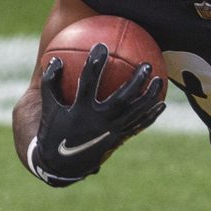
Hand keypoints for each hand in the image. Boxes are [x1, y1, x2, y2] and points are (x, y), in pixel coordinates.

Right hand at [26, 44, 166, 186]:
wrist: (61, 164)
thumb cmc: (53, 130)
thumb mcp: (48, 106)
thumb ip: (50, 82)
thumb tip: (54, 59)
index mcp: (80, 110)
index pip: (88, 83)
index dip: (95, 64)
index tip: (101, 46)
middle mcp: (98, 122)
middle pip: (121, 99)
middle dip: (135, 81)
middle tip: (146, 65)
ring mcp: (110, 132)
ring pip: (135, 113)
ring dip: (149, 96)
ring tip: (159, 80)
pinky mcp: (117, 140)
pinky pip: (138, 126)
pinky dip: (150, 116)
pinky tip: (161, 104)